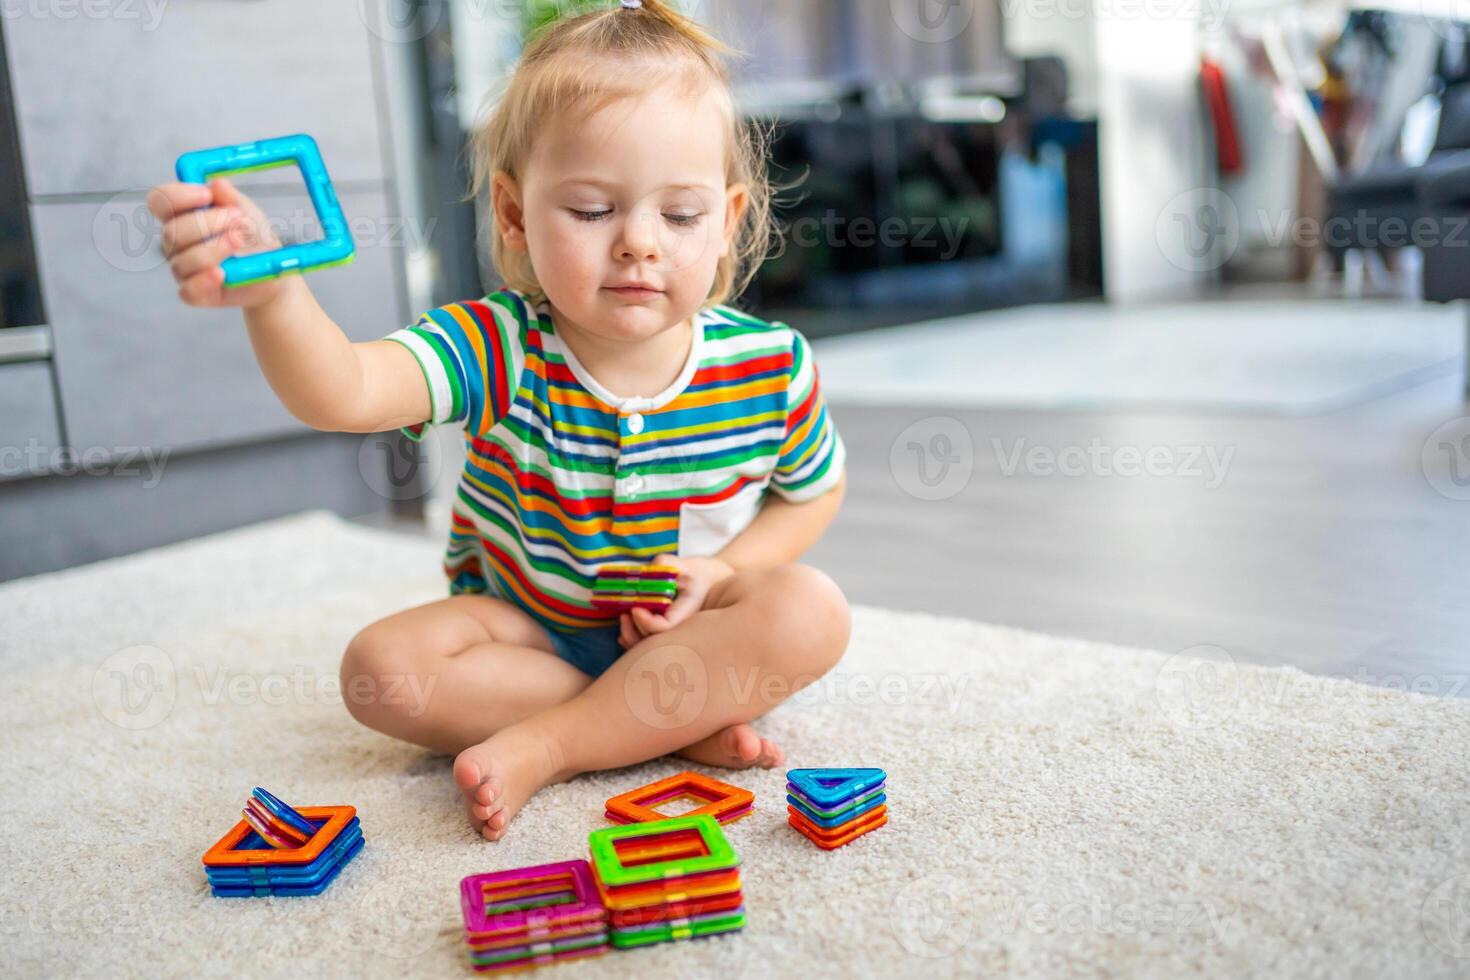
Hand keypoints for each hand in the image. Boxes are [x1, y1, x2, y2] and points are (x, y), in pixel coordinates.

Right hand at [146, 176, 286, 309]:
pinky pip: (189, 291)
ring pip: (183, 261)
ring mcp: (183, 268)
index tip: (206, 194)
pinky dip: (204, 281)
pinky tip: (222, 274)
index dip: (177, 196)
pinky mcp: (196, 293)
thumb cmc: (254, 237)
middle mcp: (176, 242)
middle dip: (206, 223)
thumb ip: (231, 198)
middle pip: (171, 232)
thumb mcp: (247, 212)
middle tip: (238, 220)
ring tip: (240, 241)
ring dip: (214, 249)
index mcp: (181, 215)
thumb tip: (217, 184)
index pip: (160, 201)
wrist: (273, 271)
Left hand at [617, 554, 735, 649]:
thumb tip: (645, 572)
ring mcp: (673, 634)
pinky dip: (633, 640)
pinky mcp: (666, 634)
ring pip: (649, 649)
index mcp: (687, 613)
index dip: (646, 621)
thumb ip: (665, 564)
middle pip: (654, 644)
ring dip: (631, 636)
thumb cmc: (698, 573)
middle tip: (624, 614)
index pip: (665, 627)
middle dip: (634, 631)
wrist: (711, 583)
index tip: (635, 607)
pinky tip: (625, 630)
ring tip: (624, 617)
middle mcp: (681, 629)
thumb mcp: (685, 564)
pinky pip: (647, 646)